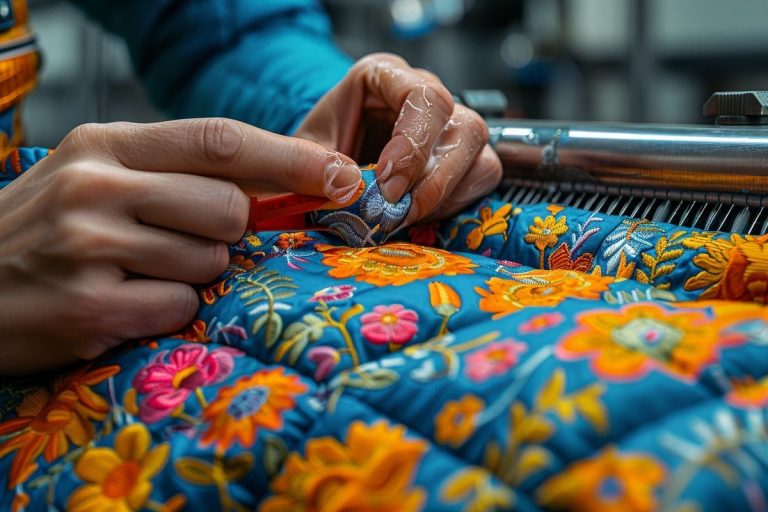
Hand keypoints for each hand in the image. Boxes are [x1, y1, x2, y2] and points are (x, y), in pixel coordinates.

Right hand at [0, 118, 360, 373]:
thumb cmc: (45, 230)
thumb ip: (177, 173)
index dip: (290, 158)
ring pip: (209, 261)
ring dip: (190, 274)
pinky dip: (166, 311)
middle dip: (224, 231)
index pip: (220, 140)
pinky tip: (121, 303)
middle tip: (176, 240)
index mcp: (105, 144)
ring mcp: (90, 246)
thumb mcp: (98, 177)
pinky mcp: (90, 306)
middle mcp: (96, 186)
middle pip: (228, 207)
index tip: (339, 173)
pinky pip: (180, 307)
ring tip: (133, 272)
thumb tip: (276, 184)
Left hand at [295, 53, 502, 224]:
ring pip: (481, 158)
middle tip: (397, 211)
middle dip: (434, 180)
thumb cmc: (310, 154)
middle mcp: (425, 96)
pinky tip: (416, 214)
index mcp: (385, 76)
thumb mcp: (296, 155)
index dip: (412, 144)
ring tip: (403, 216)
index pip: (424, 97)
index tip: (387, 184)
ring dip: (445, 197)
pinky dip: (452, 205)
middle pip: (466, 127)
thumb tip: (347, 182)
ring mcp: (448, 128)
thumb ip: (310, 165)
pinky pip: (480, 181)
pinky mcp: (460, 159)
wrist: (318, 168)